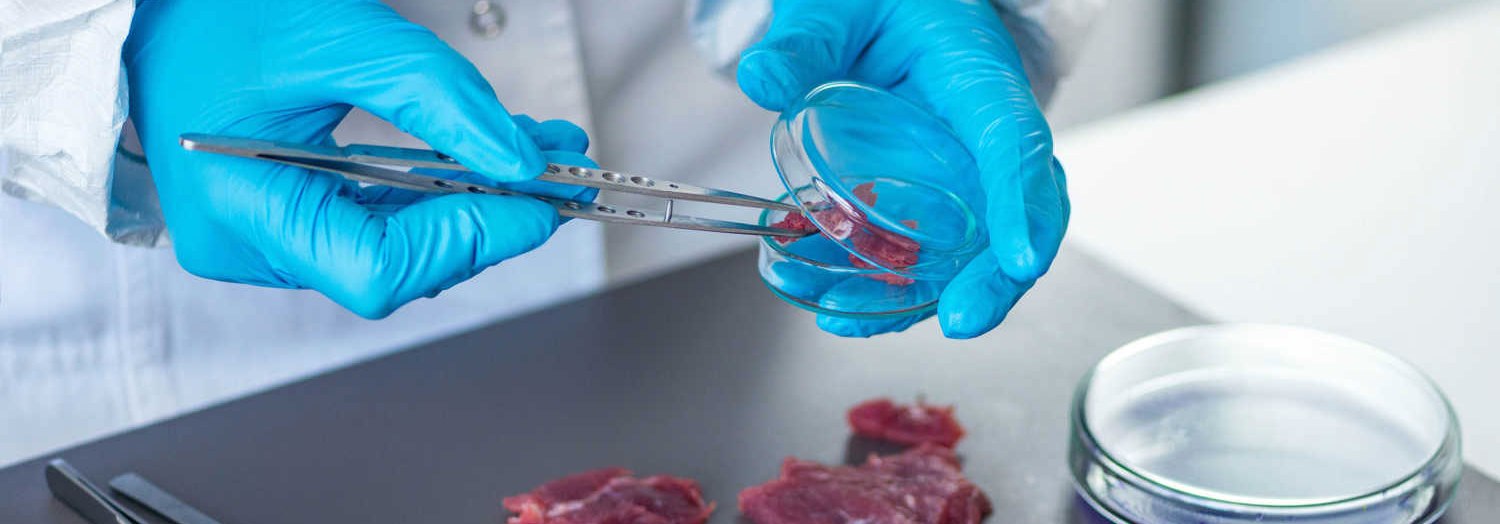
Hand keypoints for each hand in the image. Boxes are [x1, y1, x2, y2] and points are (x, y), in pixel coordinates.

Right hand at [124, 0, 595, 317]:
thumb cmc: (212, 14)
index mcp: (240, 213)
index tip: (536, 205)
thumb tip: (522, 159)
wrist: (154, 9)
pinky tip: (483, 159)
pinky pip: (375, 222)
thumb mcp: (340, 39)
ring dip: (471, 204)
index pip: (380, 270)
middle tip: (556, 174)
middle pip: (396, 265)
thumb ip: (437, 100)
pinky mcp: (285, 220)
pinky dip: (435, 194)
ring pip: (395, 246)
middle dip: (485, 219)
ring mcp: (264, 239)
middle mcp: (248, 245)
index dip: (469, 242)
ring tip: (536, 153)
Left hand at [738, 0, 1067, 338]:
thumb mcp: (838, 5)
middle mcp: (986, 140)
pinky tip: (831, 298)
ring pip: (967, 253)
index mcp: (982, 83)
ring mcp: (962, 178)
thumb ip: (804, 39)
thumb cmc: (889, 1)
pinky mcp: (929, 202)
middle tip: (963, 322)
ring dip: (917, 297)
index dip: (1023, 206)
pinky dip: (883, 287)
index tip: (1021, 259)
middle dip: (995, 280)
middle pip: (1019, 220)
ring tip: (844, 314)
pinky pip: (922, 255)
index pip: (1017, 146)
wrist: (891, 7)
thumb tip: (766, 77)